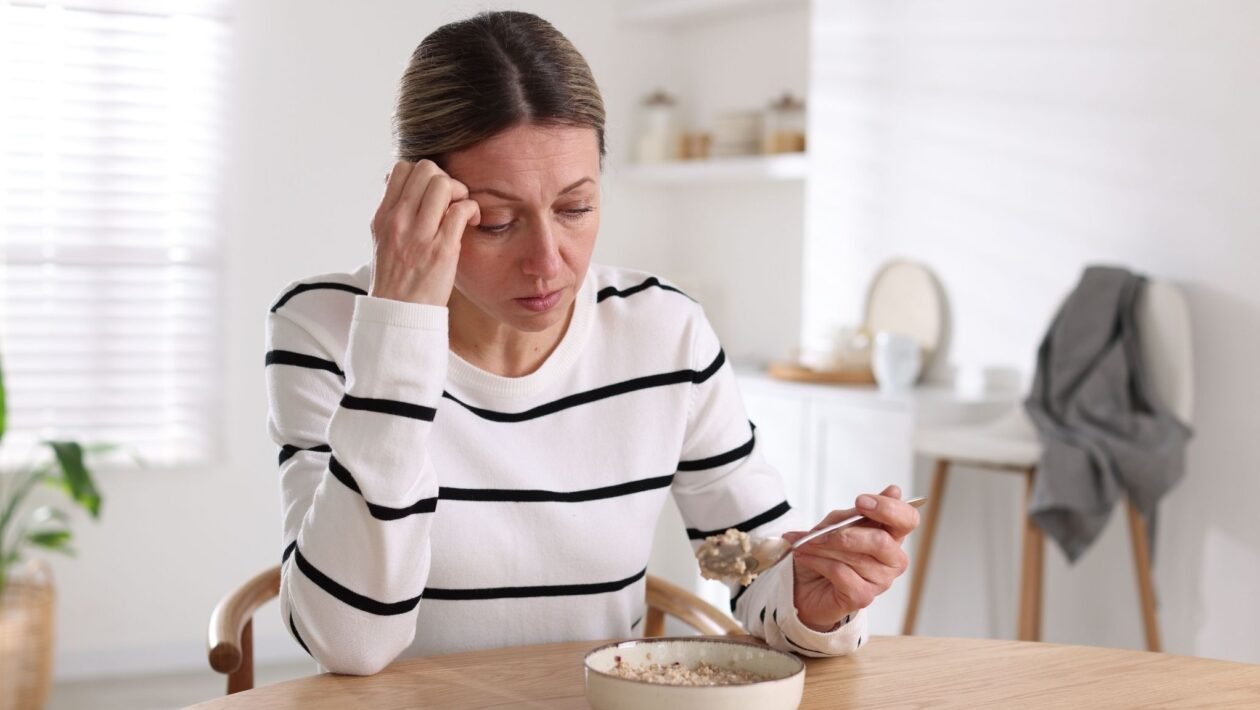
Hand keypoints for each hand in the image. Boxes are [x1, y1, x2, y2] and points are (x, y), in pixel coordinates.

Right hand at [369, 160, 481, 305]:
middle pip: (425, 169)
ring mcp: (420, 234)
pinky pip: (461, 210)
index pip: (401, 169)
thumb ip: (393, 212)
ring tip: (461, 210)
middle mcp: (399, 221)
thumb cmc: (396, 279)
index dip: (422, 174)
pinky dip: (472, 210)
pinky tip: (471, 223)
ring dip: (460, 191)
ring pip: (444, 183)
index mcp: (383, 216)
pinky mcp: (442, 249)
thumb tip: (397, 182)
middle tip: (451, 200)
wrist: (399, 314)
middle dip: (445, 178)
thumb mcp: (383, 240)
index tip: (431, 194)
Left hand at [784, 484, 919, 631]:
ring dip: (824, 547)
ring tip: (805, 544)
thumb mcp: (837, 523)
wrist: (803, 584)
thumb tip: (894, 490)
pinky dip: (819, 561)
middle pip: (882, 541)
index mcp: (891, 535)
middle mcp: (892, 559)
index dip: (889, 508)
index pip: (908, 520)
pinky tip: (807, 557)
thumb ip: (859, 512)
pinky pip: (841, 573)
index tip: (861, 501)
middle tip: (821, 532)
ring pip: (856, 557)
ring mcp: (881, 581)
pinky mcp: (863, 597)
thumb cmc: (825, 551)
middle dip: (847, 534)